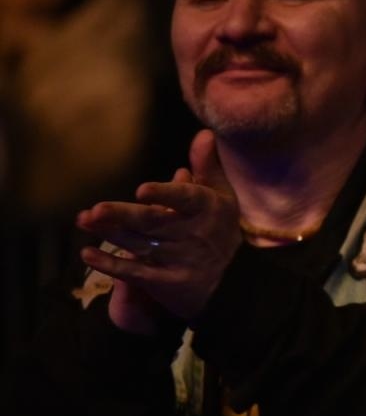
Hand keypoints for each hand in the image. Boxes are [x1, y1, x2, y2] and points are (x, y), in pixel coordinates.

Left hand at [77, 130, 241, 321]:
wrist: (230, 280)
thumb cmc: (218, 228)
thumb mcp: (220, 196)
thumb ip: (207, 166)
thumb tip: (204, 134)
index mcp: (208, 210)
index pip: (187, 200)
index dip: (165, 195)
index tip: (142, 190)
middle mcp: (194, 235)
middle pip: (154, 223)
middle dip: (124, 216)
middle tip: (96, 209)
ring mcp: (180, 261)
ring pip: (140, 244)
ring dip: (110, 233)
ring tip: (84, 219)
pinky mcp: (166, 282)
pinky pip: (136, 273)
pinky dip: (112, 265)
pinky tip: (88, 255)